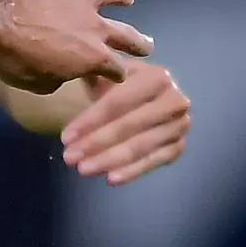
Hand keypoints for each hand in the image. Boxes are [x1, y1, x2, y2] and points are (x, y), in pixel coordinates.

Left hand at [0, 0, 149, 91]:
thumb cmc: (12, 60)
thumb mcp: (39, 84)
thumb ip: (60, 77)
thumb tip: (64, 70)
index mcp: (93, 59)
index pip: (117, 71)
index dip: (115, 80)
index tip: (112, 82)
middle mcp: (97, 31)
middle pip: (128, 38)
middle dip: (139, 46)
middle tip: (146, 48)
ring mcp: (85, 6)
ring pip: (116, 0)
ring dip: (125, 2)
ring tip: (129, 0)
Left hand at [59, 62, 190, 185]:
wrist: (141, 95)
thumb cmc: (116, 84)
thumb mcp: (105, 73)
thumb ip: (96, 73)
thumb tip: (83, 67)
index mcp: (157, 76)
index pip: (118, 101)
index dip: (91, 120)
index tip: (66, 137)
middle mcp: (175, 100)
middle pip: (130, 125)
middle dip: (96, 143)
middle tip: (69, 158)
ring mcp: (180, 125)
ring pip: (140, 146)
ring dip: (109, 160)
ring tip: (83, 169)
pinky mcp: (178, 146)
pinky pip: (154, 162)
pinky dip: (132, 171)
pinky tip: (111, 178)